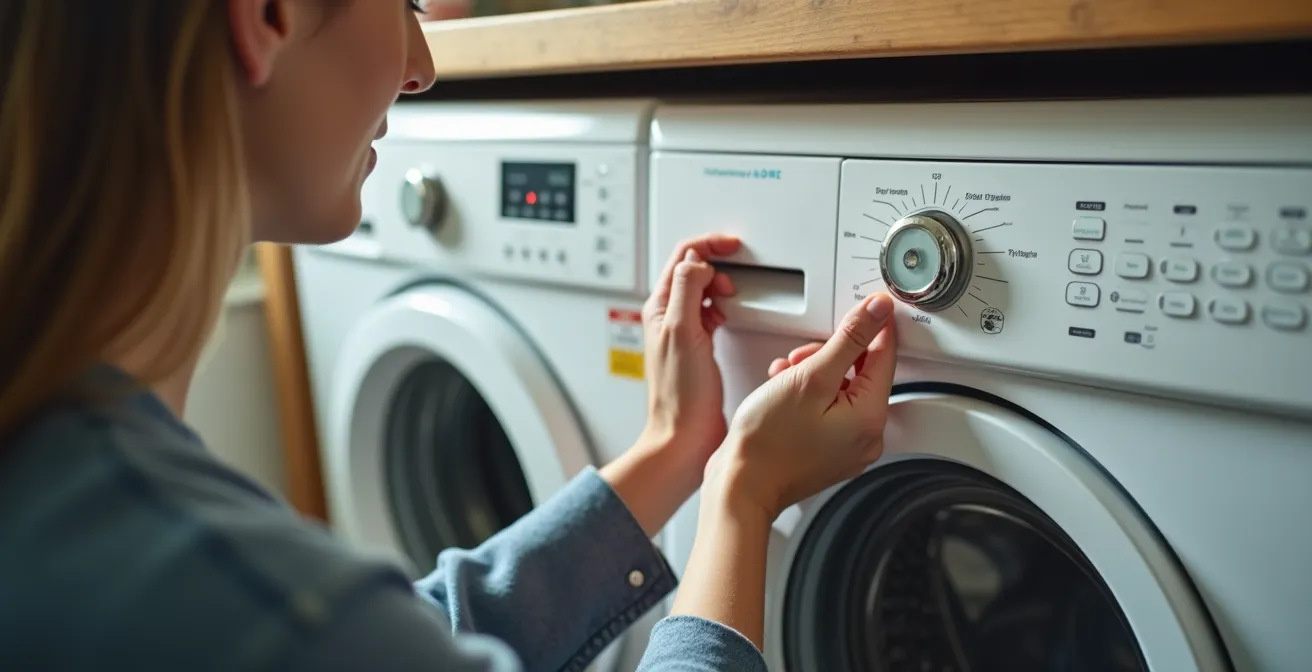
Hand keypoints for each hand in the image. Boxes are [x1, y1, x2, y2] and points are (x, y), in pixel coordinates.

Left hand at [600, 233, 739, 536]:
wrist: (685, 436)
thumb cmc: (681, 395)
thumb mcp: (684, 333)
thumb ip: (688, 292)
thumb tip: (698, 262)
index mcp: (660, 308)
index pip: (683, 258)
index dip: (710, 245)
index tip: (733, 246)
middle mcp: (668, 318)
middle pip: (692, 271)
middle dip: (717, 264)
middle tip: (736, 276)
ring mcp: (683, 332)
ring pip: (702, 291)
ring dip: (720, 284)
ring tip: (735, 293)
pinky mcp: (698, 347)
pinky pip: (710, 313)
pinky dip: (724, 306)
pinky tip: (731, 315)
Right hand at [705, 292, 898, 520]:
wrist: (741, 485)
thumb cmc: (767, 443)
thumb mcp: (810, 377)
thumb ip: (849, 340)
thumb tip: (877, 313)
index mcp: (871, 418)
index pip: (886, 357)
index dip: (875, 327)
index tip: (867, 308)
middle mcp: (867, 438)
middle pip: (862, 374)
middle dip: (831, 356)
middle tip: (801, 359)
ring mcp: (847, 449)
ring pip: (842, 391)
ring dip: (815, 374)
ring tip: (785, 378)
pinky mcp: (828, 453)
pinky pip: (829, 412)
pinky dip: (809, 396)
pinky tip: (784, 393)